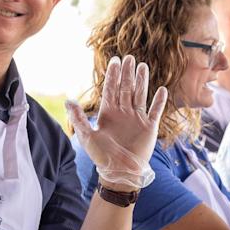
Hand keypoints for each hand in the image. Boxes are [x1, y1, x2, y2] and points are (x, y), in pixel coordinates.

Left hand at [66, 56, 167, 189]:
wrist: (120, 173)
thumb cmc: (102, 157)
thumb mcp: (87, 136)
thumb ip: (79, 118)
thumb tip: (68, 101)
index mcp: (108, 113)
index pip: (111, 89)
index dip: (113, 75)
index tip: (115, 61)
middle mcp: (123, 113)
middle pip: (126, 88)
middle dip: (127, 73)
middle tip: (129, 57)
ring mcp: (137, 119)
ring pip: (140, 95)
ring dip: (142, 81)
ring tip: (143, 66)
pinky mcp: (149, 128)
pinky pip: (155, 111)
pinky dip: (158, 101)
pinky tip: (161, 89)